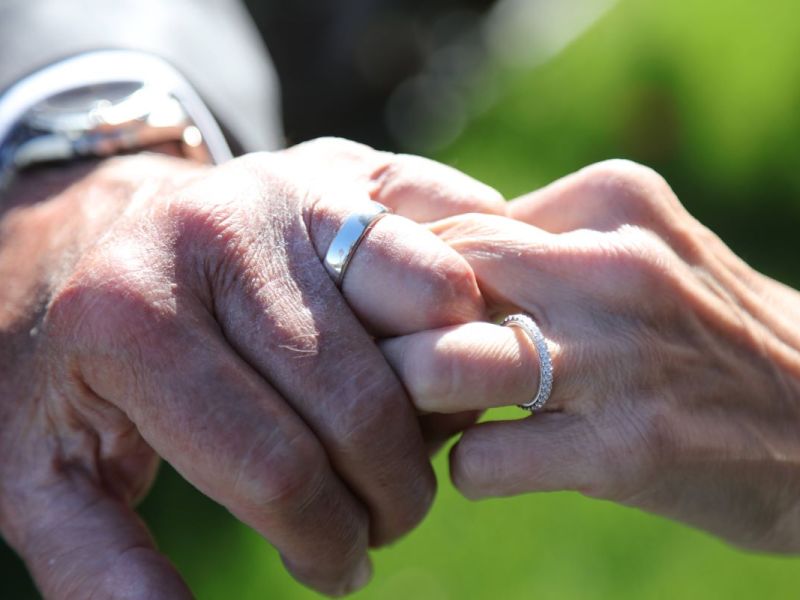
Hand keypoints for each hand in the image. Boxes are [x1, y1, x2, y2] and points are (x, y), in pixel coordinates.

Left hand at [0, 139, 504, 597]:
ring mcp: (293, 185)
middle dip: (393, 493)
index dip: (325, 542)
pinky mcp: (346, 168)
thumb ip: (98, 564)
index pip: (274, 467)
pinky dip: (465, 314)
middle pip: (364, 402)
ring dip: (442, 399)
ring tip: (401, 435)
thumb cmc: (81, 370)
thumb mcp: (47, 473)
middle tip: (377, 520)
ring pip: (435, 312)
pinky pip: (454, 248)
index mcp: (128, 316)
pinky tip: (420, 361)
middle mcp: (217, 231)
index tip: (335, 567)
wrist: (101, 241)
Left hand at [383, 160, 799, 551]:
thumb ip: (541, 241)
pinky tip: (496, 463)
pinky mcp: (627, 448)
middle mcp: (611, 267)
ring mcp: (618, 357)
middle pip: (431, 283)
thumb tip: (428, 262)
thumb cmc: (704, 329)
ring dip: (413, 397)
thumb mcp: (640, 245)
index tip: (393, 314)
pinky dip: (469, 468)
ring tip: (431, 414)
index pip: (449, 226)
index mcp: (609, 201)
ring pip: (439, 365)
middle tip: (386, 364)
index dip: (401, 277)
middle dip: (387, 330)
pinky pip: (483, 460)